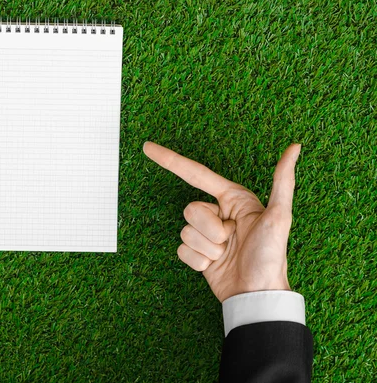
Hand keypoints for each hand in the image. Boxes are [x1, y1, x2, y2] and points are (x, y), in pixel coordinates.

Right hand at [143, 142, 300, 302]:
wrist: (256, 296)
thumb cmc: (269, 256)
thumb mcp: (279, 216)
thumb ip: (283, 180)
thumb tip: (296, 147)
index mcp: (233, 199)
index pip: (196, 174)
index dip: (171, 160)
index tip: (148, 147)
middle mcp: (218, 214)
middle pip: (190, 209)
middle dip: (208, 228)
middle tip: (229, 239)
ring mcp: (207, 235)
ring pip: (185, 231)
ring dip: (205, 247)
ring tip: (225, 255)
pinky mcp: (198, 253)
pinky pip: (182, 250)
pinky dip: (197, 261)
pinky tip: (215, 266)